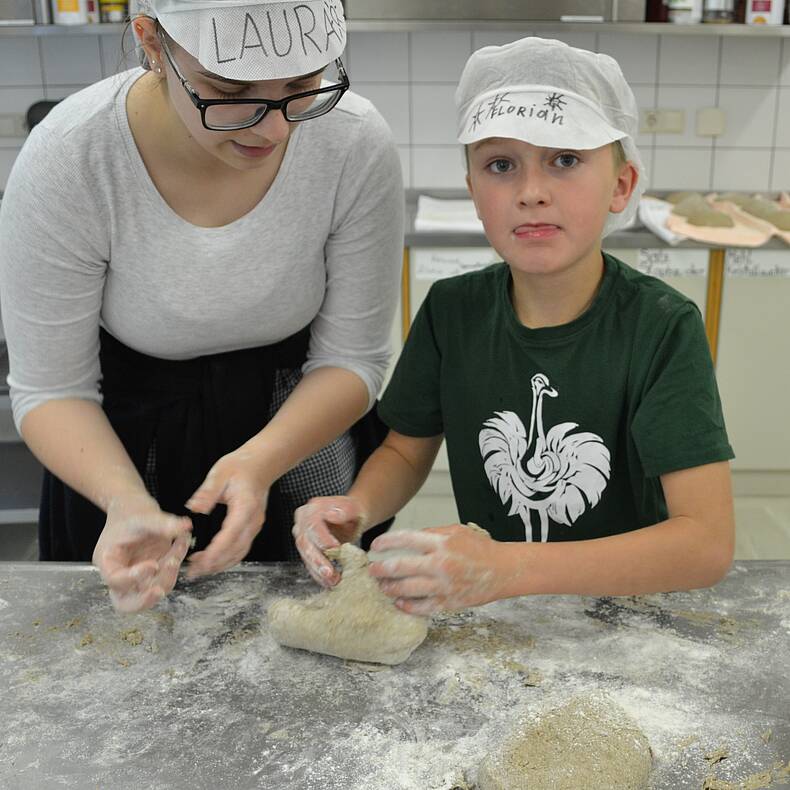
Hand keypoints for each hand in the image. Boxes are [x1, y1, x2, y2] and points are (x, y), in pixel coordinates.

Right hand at [93, 492, 192, 612]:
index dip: (134, 577)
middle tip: (159, 591)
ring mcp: (138, 578)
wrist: (134, 509)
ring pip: (151, 592)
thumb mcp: (144, 516)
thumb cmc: (131, 514)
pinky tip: (181, 542)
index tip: (153, 564)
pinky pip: (166, 578)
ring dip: (168, 576)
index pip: (116, 580)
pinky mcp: (153, 574)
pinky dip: (176, 564)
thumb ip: (162, 524)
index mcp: (107, 562)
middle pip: (126, 603)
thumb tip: (184, 526)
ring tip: (178, 549)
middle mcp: (121, 574)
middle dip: (144, 600)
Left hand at [184, 449, 268, 577]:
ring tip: (198, 569)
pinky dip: (226, 558)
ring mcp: (255, 526)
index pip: (231, 534)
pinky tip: (211, 560)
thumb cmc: (240, 467)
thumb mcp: (220, 473)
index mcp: (246, 507)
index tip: (200, 561)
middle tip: (193, 571)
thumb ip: (208, 492)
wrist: (260, 465)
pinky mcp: (251, 528)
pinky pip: (241, 548)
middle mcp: (253, 520)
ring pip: (240, 553)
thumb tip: (194, 507)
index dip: (216, 551)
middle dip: (215, 564)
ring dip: (220, 564)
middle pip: (236, 550)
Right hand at [292, 496, 368, 586]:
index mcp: (312, 509)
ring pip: (305, 555)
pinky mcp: (307, 550)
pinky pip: (309, 564)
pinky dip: (318, 575)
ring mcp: (303, 537)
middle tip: (329, 572)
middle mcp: (303, 522)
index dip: (322, 538)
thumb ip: (345, 510)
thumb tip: (332, 515)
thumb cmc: (353, 512)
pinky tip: (328, 582)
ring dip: (317, 570)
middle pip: (305, 542)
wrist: (351, 518)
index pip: (312, 525)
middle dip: (317, 559)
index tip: (336, 548)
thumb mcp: (354, 508)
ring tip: (332, 580)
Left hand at [368, 524, 503, 614]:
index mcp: (441, 543)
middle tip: (372, 570)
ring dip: (390, 589)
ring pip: (407, 590)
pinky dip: (408, 606)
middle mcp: (440, 564)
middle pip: (401, 567)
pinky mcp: (449, 603)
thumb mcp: (456, 531)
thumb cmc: (480, 549)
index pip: (405, 540)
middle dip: (381, 569)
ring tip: (382, 587)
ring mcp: (444, 586)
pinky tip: (399, 603)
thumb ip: (431, 533)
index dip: (386, 542)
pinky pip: (422, 607)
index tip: (375, 546)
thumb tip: (408, 539)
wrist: (503, 570)